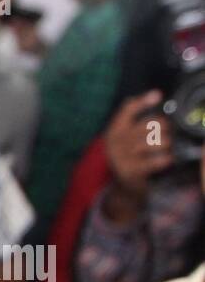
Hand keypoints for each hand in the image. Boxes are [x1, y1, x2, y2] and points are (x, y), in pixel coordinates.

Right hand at [103, 91, 175, 222]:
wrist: (122, 188)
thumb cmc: (129, 157)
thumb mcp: (126, 136)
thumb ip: (135, 116)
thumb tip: (155, 93)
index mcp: (114, 130)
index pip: (128, 109)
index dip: (143, 101)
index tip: (158, 96)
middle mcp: (115, 142)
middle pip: (150, 124)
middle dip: (164, 128)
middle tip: (166, 134)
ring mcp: (122, 157)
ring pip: (157, 141)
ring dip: (166, 144)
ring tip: (165, 148)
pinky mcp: (131, 171)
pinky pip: (157, 160)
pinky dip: (165, 160)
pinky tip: (165, 161)